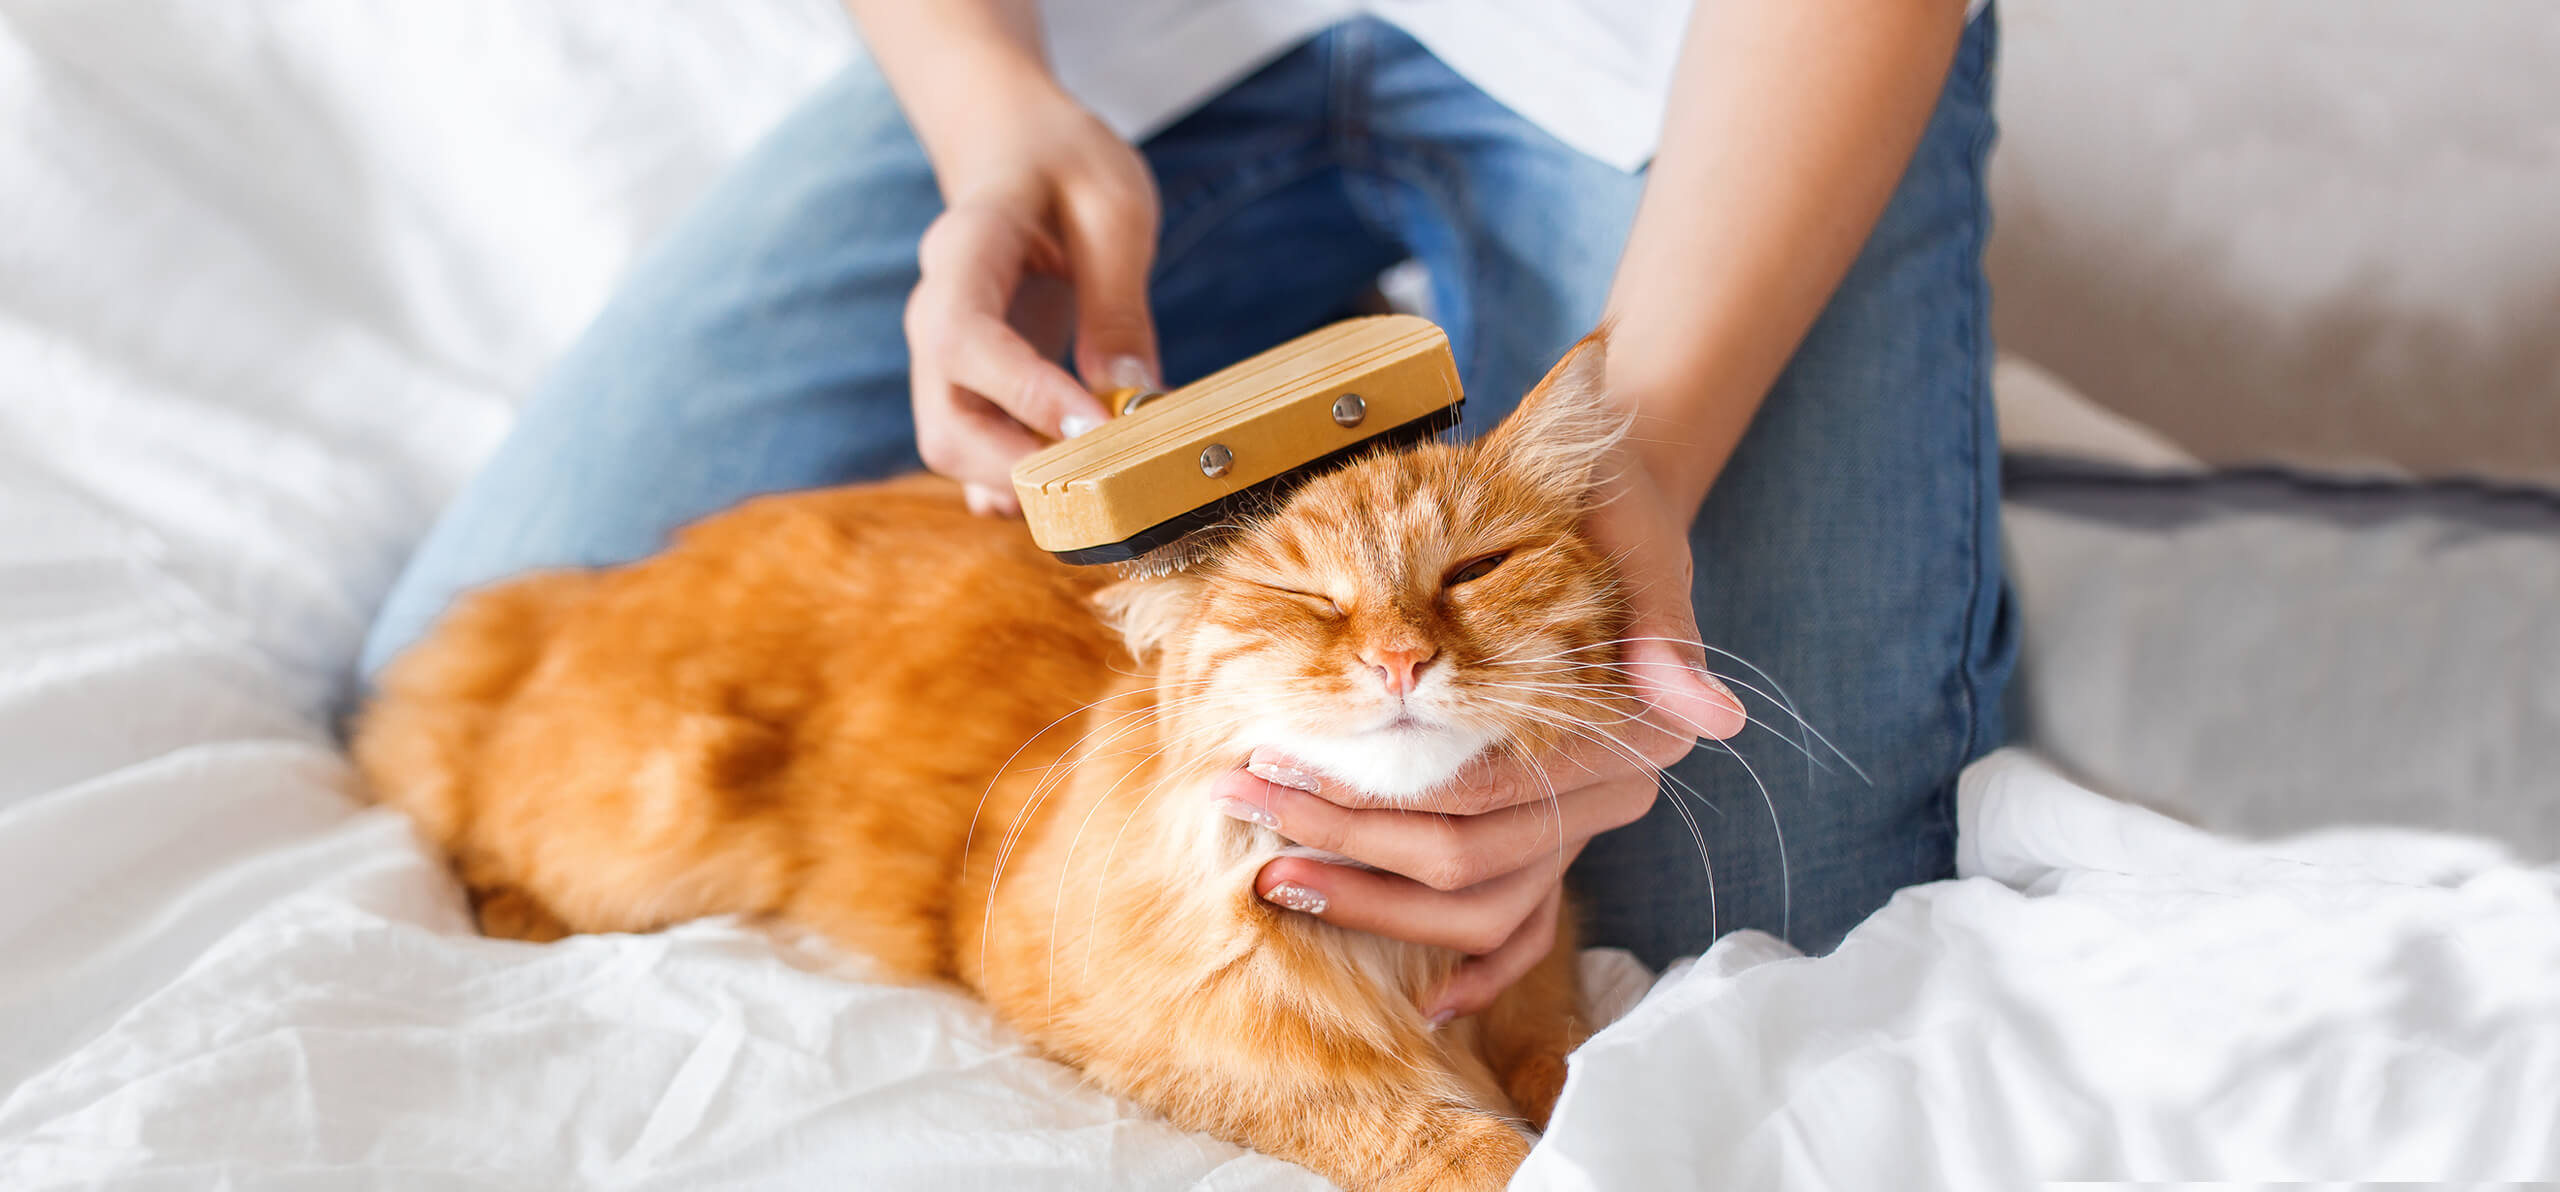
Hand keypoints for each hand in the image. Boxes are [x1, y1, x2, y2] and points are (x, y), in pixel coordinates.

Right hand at [900, 71, 1161, 514]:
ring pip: (952, 446)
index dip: (1024, 394)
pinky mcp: (965, 383)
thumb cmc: (1065, 164)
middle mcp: (933, 312)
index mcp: (963, 250)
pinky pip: (973, 450)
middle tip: (1107, 481)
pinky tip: (1071, 489)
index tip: (1096, 426)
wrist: (1013, 150)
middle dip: (1018, 467)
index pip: (966, 338)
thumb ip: (1117, 302)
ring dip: (1021, 483)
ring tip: (1103, 489)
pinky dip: (1016, 482)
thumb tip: (1132, 398)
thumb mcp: (1113, 207)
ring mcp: (940, 356)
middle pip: (945, 420)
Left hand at [1213, 443, 1746, 1019]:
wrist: (1608, 504)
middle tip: (1241, 806)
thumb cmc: (1604, 506)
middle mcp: (1611, 794)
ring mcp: (1580, 825)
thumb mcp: (1631, 530)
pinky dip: (1477, 969)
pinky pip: (1524, 928)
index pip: (1480, 791)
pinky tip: (1418, 994)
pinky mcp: (1553, 838)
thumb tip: (1706, 714)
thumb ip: (1659, 622)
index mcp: (1628, 733)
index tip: (1270, 762)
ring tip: (1273, 878)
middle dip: (1342, 841)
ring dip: (1372, 907)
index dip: (1371, 791)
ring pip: (1481, 909)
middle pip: (1464, 858)